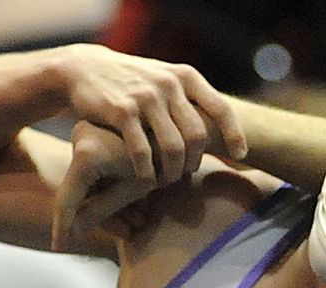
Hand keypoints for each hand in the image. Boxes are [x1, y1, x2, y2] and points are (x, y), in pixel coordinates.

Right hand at [52, 121, 158, 249]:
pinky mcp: (97, 135)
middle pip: (83, 190)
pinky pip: (99, 170)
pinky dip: (116, 189)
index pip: (68, 198)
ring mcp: (87, 134)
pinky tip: (140, 208)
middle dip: (106, 216)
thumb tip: (76, 232)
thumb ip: (103, 210)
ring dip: (115, 205)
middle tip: (130, 232)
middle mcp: (81, 138)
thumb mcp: (134, 189)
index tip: (59, 246)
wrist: (180, 130)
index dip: (63, 225)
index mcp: (87, 153)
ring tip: (142, 221)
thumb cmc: (163, 159)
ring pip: (93, 181)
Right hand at [55, 44, 247, 181]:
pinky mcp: (121, 112)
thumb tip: (223, 126)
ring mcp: (145, 98)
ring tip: (166, 180)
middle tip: (186, 174)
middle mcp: (169, 84)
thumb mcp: (165, 80)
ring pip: (172, 148)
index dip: (235, 134)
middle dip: (195, 161)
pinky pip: (143, 152)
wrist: (86, 68)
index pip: (221, 108)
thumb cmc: (133, 82)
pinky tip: (145, 179)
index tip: (239, 155)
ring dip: (172, 172)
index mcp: (185, 77)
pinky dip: (147, 171)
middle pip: (197, 136)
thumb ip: (191, 98)